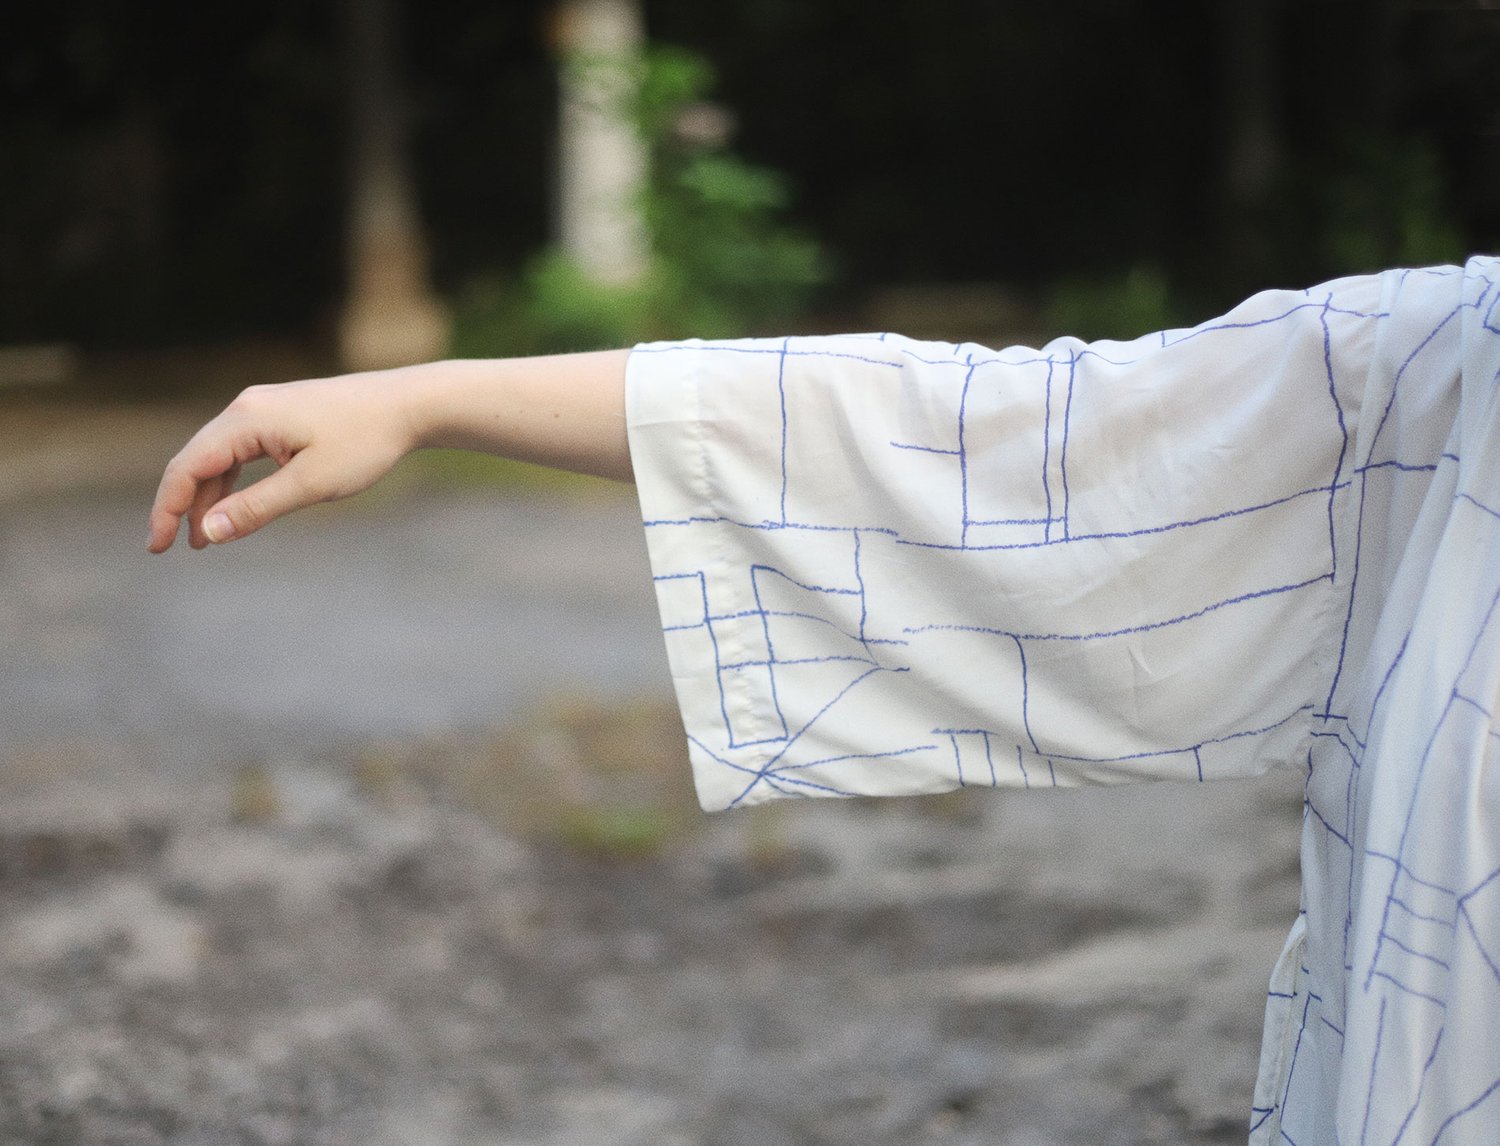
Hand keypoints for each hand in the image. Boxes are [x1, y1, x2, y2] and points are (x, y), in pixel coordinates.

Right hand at [147, 371, 417, 551]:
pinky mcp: (281, 416)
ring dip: (207, 497)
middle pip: (195, 460)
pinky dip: (232, 482)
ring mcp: (263, 410)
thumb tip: (208, 533)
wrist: (407, 406)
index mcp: (246, 420)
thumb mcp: (311, 484)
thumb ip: (257, 508)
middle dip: (180, 504)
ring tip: (204, 539)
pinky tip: (233, 510)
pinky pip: (241, 452)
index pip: (187, 466)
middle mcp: (246, 408)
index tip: (158, 547)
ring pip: (218, 458)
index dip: (167, 508)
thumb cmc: (365, 442)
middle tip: (169, 547)